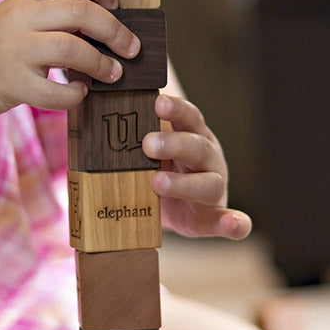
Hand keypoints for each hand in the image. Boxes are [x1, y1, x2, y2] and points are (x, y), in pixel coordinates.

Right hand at [0, 0, 140, 118]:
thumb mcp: (17, 18)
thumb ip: (52, 13)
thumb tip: (108, 24)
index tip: (118, 5)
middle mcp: (19, 17)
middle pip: (82, 11)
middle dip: (116, 30)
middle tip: (132, 47)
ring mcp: (13, 50)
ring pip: (72, 48)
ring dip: (102, 64)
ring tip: (113, 74)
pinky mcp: (11, 83)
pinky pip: (55, 92)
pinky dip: (75, 96)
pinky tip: (79, 95)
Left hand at [142, 93, 250, 239]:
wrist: (163, 205)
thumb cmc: (151, 166)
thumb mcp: (142, 147)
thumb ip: (129, 132)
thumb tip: (95, 109)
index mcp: (192, 134)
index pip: (189, 117)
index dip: (177, 110)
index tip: (159, 103)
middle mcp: (207, 158)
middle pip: (197, 147)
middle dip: (174, 144)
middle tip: (147, 144)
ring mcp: (213, 187)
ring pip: (208, 183)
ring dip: (184, 184)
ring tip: (157, 182)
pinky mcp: (212, 217)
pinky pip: (226, 221)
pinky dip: (234, 223)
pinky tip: (234, 227)